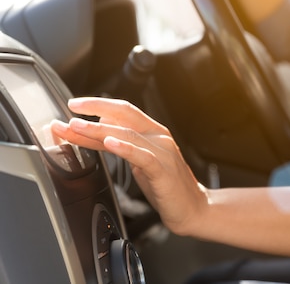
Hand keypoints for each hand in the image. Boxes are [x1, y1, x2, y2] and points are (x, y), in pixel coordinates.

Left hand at [50, 97, 207, 235]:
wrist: (194, 209)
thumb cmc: (167, 186)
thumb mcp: (140, 161)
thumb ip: (123, 143)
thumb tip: (100, 125)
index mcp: (154, 132)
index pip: (124, 111)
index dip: (98, 105)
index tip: (75, 104)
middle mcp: (159, 138)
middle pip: (126, 115)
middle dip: (96, 109)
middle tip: (72, 107)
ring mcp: (163, 153)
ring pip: (129, 135)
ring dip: (99, 130)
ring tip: (77, 126)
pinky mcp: (163, 172)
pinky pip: (142, 157)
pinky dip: (125, 148)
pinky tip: (110, 143)